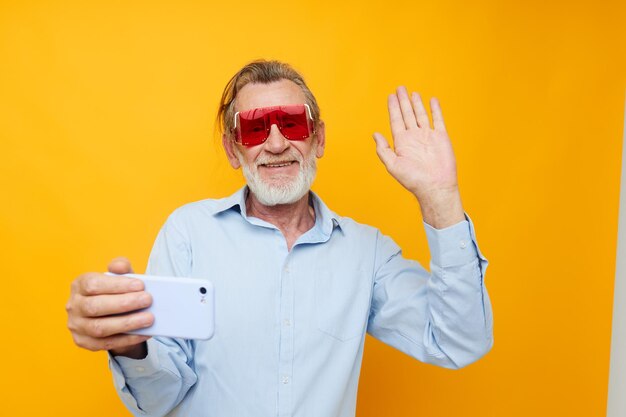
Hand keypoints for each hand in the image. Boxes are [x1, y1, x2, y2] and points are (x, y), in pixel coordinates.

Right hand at [66, 257, 152, 357]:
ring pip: (100, 328)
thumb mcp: (118, 276)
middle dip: (124, 304)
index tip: (140, 285)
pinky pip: (106, 343)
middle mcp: (74, 306)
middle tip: (147, 300)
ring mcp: (77, 326)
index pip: (94, 284)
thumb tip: (121, 265)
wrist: (109, 315)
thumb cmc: (115, 292)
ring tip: (149, 318)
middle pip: (95, 307)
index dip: (117, 285)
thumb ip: (120, 267)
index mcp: (79, 285)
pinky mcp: (84, 342)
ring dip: (127, 323)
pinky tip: (144, 332)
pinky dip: (128, 338)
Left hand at [373, 87, 463, 227]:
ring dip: (416, 103)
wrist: (435, 186)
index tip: (390, 96)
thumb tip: (374, 134)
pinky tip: (432, 101)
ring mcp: (428, 136)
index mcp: (401, 142)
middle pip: (407, 114)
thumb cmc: (413, 179)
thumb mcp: (393, 165)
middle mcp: (414, 137)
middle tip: (399, 88)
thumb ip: (383, 150)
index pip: (396, 120)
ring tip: (412, 93)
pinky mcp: (441, 137)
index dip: (393, 108)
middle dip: (403, 101)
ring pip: (421, 115)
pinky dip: (435, 110)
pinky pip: (438, 120)